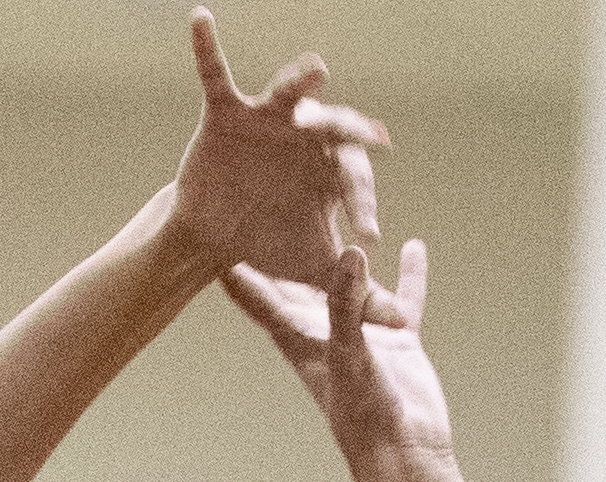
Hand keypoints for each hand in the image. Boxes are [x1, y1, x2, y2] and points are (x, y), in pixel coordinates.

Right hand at [172, 8, 388, 285]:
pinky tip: (200, 20)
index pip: (355, 181)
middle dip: (346, 131)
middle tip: (366, 139)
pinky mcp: (226, 110)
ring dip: (302, 83)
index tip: (365, 236)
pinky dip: (206, 47)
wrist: (217, 237)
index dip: (363, 207)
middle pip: (333, 127)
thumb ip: (359, 295)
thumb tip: (405, 328)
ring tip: (318, 69)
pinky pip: (215, 73)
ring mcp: (268, 118)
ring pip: (291, 93)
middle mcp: (306, 135)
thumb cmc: (272, 241)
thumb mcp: (317, 269)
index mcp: (330, 168)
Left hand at [223, 238, 446, 473]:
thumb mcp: (350, 352)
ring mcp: (364, 337)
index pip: (264, 302)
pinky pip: (402, 300)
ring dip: (348, 260)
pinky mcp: (397, 343)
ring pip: (353, 288)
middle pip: (302, 287)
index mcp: (302, 341)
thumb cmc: (363, 414)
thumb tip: (349, 253)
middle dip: (287, 258)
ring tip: (340, 222)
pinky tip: (414, 246)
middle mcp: (329, 335)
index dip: (242, 278)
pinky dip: (409, 275)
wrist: (403, 453)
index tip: (216, 247)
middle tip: (269, 221)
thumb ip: (346, 304)